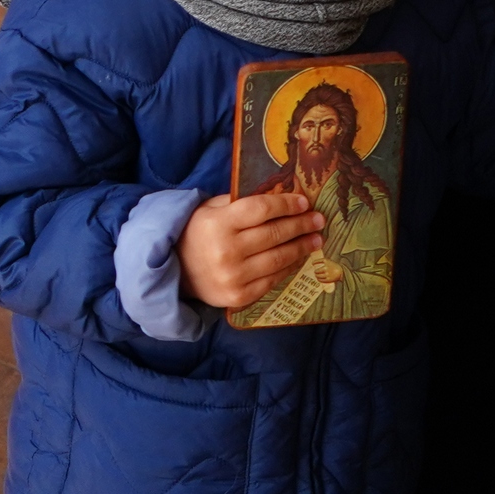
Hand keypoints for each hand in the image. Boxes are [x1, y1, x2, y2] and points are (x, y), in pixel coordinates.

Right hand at [178, 192, 325, 310]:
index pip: (260, 209)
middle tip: (318, 219)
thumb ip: (237, 203)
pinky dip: (288, 267)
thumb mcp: (209, 210)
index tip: (303, 201)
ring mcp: (234, 276)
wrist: (175, 270)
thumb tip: (276, 197)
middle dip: (300, 225)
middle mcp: (227, 250)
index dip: (285, 204)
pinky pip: (272, 280)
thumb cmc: (196, 232)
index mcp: (218, 223)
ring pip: (278, 259)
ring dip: (301, 247)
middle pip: (273, 234)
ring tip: (316, 239)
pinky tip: (298, 257)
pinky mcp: (240, 296)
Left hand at [314, 258, 343, 286]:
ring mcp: (327, 274)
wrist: (342, 272)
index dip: (314, 262)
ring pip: (318, 276)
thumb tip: (312, 263)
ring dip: (316, 276)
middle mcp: (326, 267)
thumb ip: (322, 261)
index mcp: (326, 261)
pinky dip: (319, 280)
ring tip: (316, 276)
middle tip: (315, 272)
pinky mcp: (329, 279)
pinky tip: (318, 279)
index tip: (312, 263)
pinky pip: (321, 280)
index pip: (318, 261)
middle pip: (317, 271)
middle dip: (315, 272)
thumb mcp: (329, 261)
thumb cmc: (334, 266)